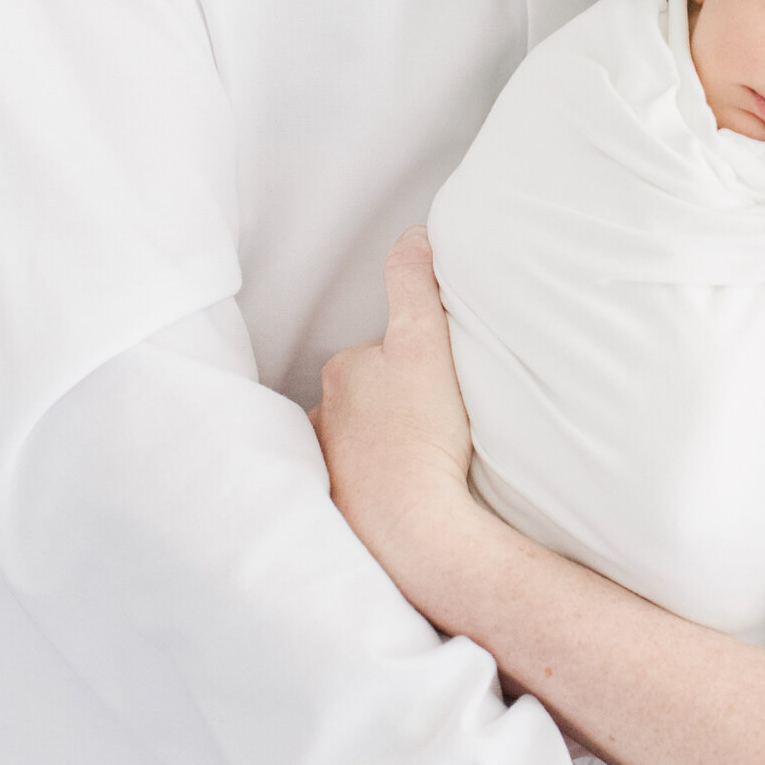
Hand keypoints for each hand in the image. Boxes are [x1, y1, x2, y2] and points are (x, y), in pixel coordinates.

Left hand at [315, 228, 474, 565]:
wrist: (416, 530)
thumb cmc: (422, 434)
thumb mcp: (425, 340)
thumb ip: (414, 281)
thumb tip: (412, 234)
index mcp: (342, 373)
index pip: (381, 352)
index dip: (416, 358)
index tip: (442, 378)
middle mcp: (323, 418)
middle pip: (369, 397)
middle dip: (396, 402)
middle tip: (439, 417)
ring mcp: (329, 466)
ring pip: (364, 441)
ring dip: (388, 443)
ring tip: (428, 456)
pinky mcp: (340, 509)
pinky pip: (364, 484)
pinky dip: (383, 482)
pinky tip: (414, 490)